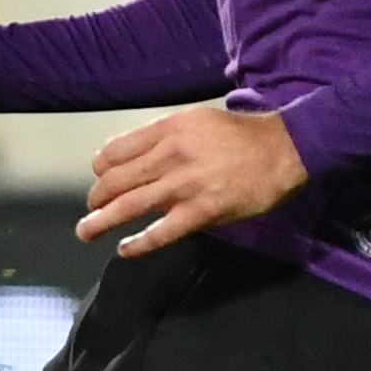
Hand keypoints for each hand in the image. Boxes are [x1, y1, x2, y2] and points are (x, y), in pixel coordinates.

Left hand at [77, 104, 307, 255]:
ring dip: (100, 221)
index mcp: (169, 128)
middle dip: (95, 197)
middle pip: (115, 180)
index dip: (100, 168)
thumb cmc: (242, 135)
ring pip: (129, 206)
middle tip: (90, 208)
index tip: (100, 178)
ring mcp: (185, 185)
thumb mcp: (198, 120)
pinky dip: (138, 244)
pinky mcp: (202, 212)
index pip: (116, 151)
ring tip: (86, 231)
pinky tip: (124, 249)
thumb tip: (136, 157)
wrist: (284, 150)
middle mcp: (171, 154)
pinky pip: (160, 232)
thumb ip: (166, 136)